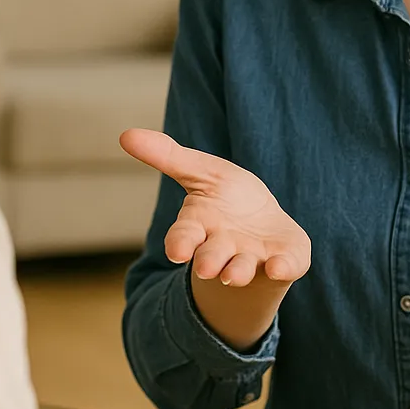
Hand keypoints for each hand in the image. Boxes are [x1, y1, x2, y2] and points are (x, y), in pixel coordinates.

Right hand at [120, 128, 310, 287]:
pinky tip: (279, 267)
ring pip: (241, 268)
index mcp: (200, 228)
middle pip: (211, 258)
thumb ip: (168, 157)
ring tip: (234, 274)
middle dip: (209, 261)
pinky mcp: (284, 260)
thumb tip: (124, 134)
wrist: (266, 230)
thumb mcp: (202, 173)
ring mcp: (253, 258)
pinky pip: (285, 266)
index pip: (184, 237)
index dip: (180, 244)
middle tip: (207, 267)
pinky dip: (282, 267)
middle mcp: (224, 248)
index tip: (177, 252)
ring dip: (238, 271)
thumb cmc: (229, 201)